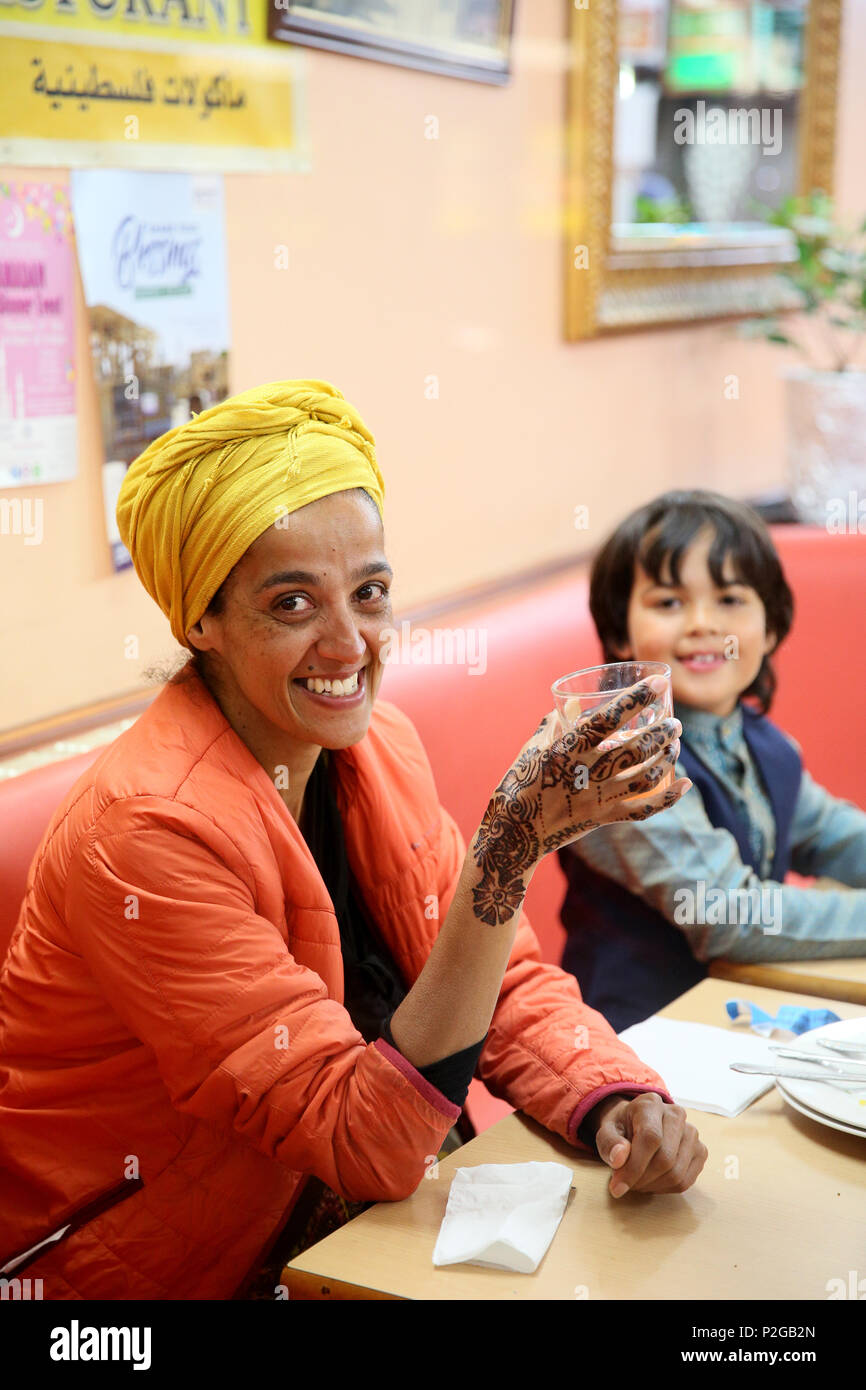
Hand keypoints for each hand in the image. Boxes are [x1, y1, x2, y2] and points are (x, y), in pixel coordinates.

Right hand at [468, 678, 690, 923]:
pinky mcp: (603, 818)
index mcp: (565, 750)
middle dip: (661, 732)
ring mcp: (597, 799)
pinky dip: (669, 798)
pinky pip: (643, 811)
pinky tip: (685, 784)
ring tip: (675, 743)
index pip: (607, 719)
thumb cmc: (519, 782)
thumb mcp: (532, 747)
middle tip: (674, 722)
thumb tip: (574, 701)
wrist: (515, 832)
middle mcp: (584, 774)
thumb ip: (555, 722)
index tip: (659, 683)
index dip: (636, 699)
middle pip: (635, 750)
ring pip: (644, 777)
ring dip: (665, 758)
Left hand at [590, 1092, 707, 1196]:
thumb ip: (609, 1143)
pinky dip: (665, 1188)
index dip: (634, 1167)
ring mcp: (692, 1133)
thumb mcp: (606, 1132)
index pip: (650, 1138)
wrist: (637, 1124)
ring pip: (676, 1173)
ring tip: (636, 1181)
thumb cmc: (621, 1129)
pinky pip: (686, 1181)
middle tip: (625, 1184)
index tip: (617, 1187)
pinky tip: (651, 1181)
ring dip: (652, 1186)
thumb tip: (619, 1158)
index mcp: (651, 1104)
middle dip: (641, 1179)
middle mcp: (676, 1114)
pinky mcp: (700, 1151)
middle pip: (665, 1159)